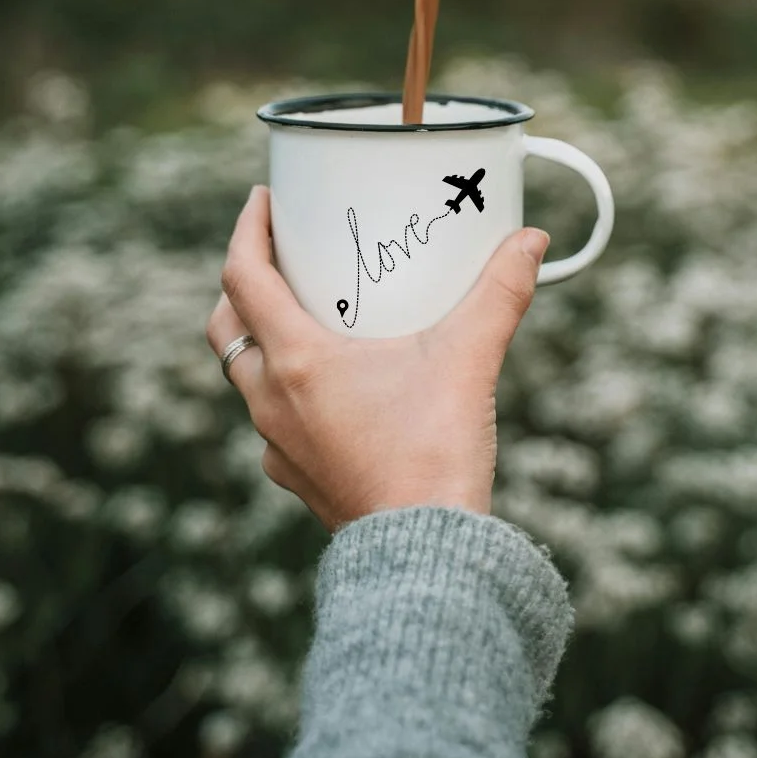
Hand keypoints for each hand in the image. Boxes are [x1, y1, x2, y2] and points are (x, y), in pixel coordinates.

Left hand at [206, 186, 548, 529]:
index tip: (261, 202)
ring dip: (263, 341)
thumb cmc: (434, 454)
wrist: (425, 556)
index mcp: (297, 361)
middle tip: (276, 259)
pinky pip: (274, 423)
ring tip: (307, 318)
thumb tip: (530, 240)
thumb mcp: (469, 359)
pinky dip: (289, 392)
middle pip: (227, 328)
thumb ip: (500, 292)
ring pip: (247, 377)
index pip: (242, 278)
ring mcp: (279, 445)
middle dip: (241, 286)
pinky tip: (331, 391)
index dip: (245, 231)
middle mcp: (272, 401)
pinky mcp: (299, 478)